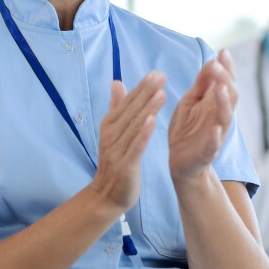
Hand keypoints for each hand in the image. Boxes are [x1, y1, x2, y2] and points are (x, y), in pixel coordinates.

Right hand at [89, 72, 166, 213]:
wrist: (106, 194)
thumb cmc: (115, 161)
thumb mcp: (113, 132)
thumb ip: (117, 108)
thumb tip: (117, 82)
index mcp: (110, 125)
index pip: (127, 102)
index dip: (141, 87)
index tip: (155, 73)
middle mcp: (111, 134)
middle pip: (131, 110)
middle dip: (146, 92)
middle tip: (161, 76)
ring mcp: (117, 149)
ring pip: (134, 126)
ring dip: (147, 109)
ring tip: (161, 93)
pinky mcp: (125, 163)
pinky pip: (135, 146)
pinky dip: (143, 133)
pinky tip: (153, 121)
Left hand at [169, 51, 236, 182]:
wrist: (181, 162)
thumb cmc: (187, 129)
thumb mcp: (191, 102)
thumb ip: (201, 85)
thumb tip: (211, 61)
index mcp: (215, 104)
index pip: (225, 82)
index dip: (227, 68)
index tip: (223, 52)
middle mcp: (219, 117)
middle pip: (230, 96)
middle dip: (224, 80)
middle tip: (216, 65)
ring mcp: (215, 134)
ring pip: (225, 117)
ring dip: (224, 103)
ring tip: (221, 89)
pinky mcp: (207, 151)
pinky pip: (214, 144)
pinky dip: (216, 137)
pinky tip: (215, 128)